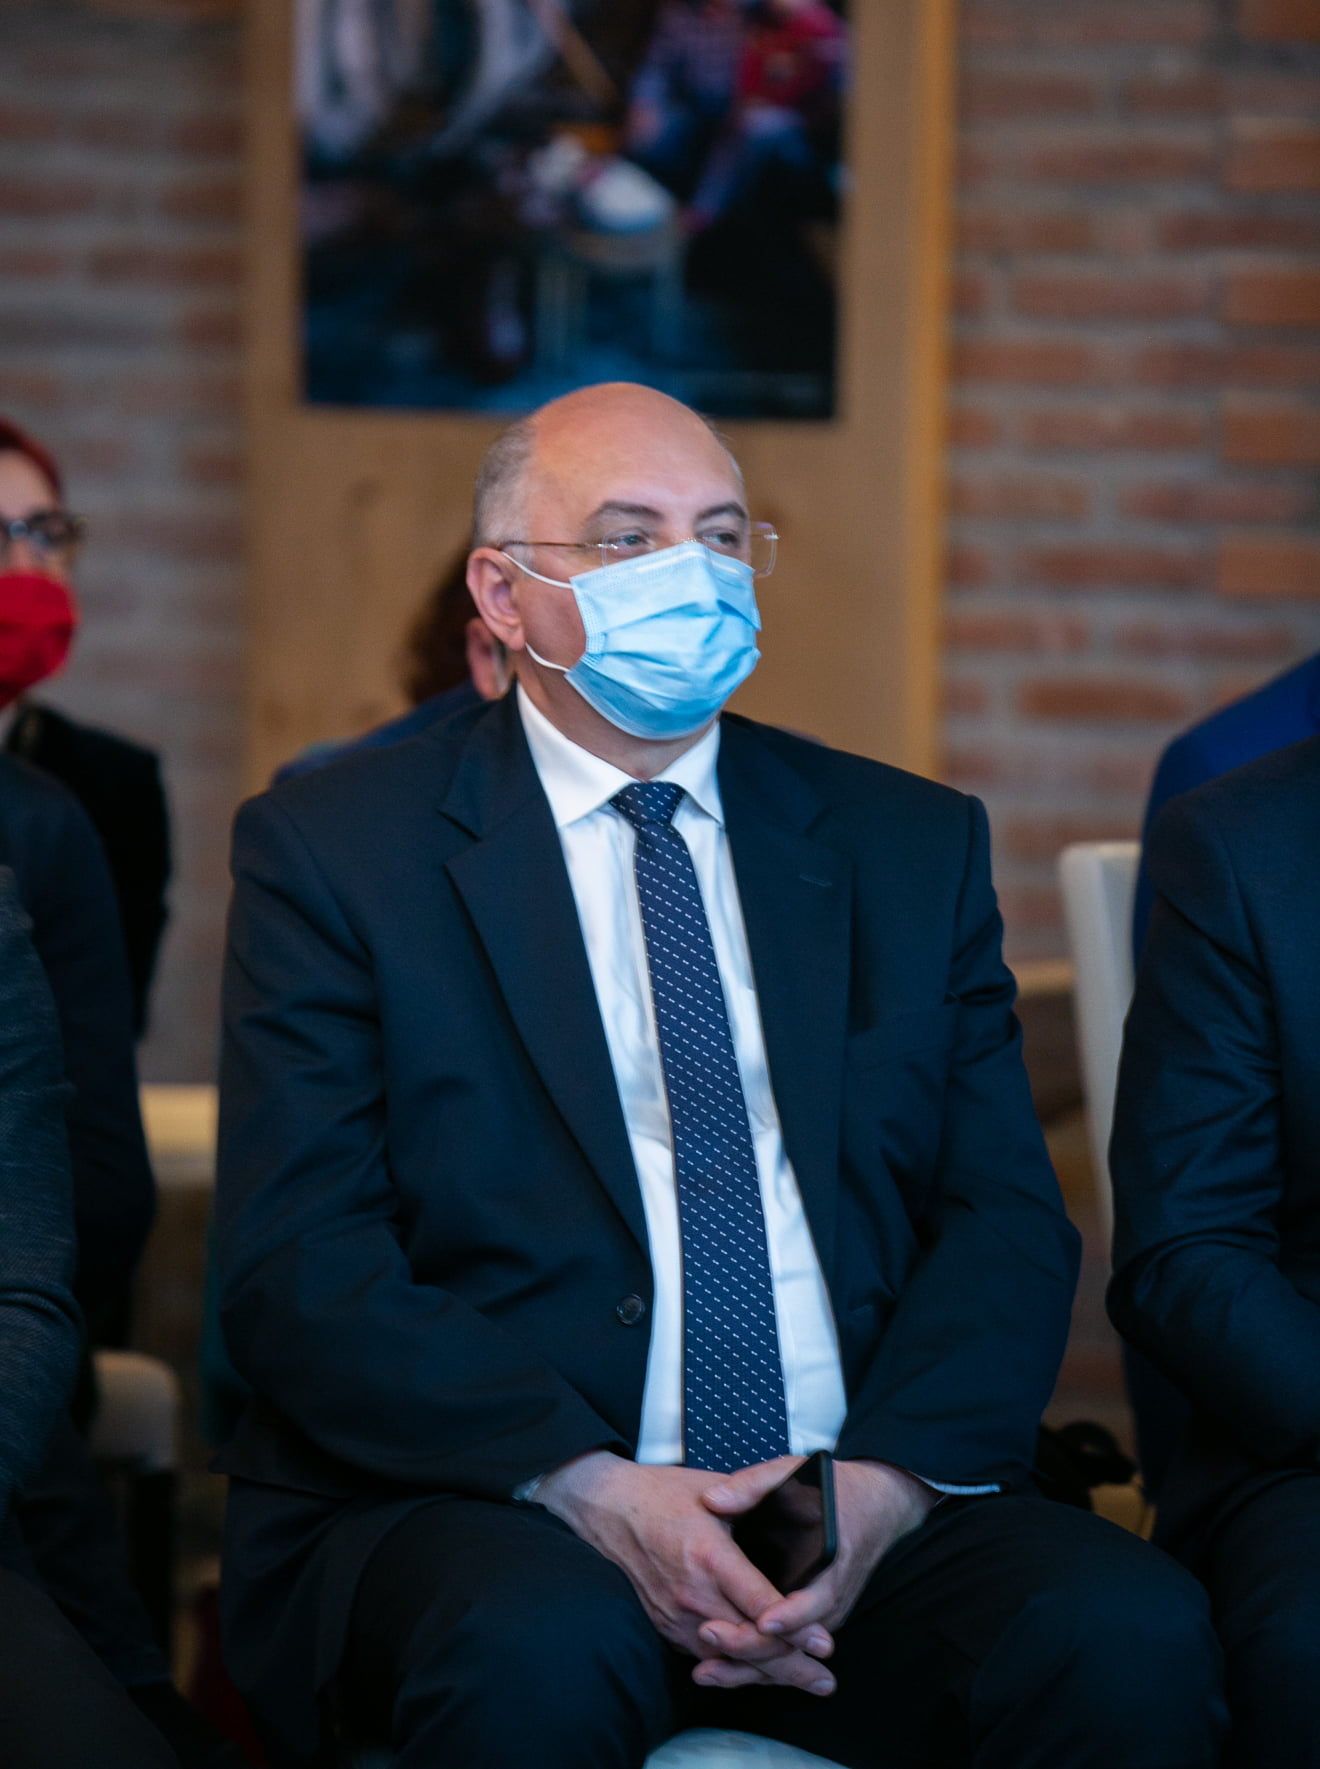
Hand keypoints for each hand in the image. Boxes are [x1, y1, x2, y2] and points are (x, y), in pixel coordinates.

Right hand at [535, 1452, 836, 1695]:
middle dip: (791, 1666)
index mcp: (708, 1556)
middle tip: (825, 1680)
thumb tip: (799, 1507)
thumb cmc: (662, 1493)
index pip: (761, 1605)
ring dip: (767, 1673)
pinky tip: (763, 1673)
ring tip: (805, 1681)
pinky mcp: (664, 1625)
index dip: (796, 1629)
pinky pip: (705, 1654)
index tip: (825, 1643)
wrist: (606, 1507)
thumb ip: (754, 1503)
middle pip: (749, 1644)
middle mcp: (691, 1593)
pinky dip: (737, 1666)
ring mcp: (674, 1614)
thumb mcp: (713, 1488)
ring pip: (729, 1658)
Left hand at [698, 1460, 937, 1677]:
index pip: (816, 1599)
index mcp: (834, 1560)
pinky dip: (756, 1664)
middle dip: (753, 1645)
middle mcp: (833, 1596)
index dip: (790, 1614)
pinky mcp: (814, 1622)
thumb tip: (712, 1500)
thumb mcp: (795, 1473)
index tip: (762, 1621)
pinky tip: (718, 1669)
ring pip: (789, 1654)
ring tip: (705, 1669)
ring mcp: (825, 1614)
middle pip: (797, 1639)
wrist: (877, 1506)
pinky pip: (787, 1651)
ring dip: (749, 1665)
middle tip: (709, 1634)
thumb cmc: (833, 1489)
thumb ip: (755, 1485)